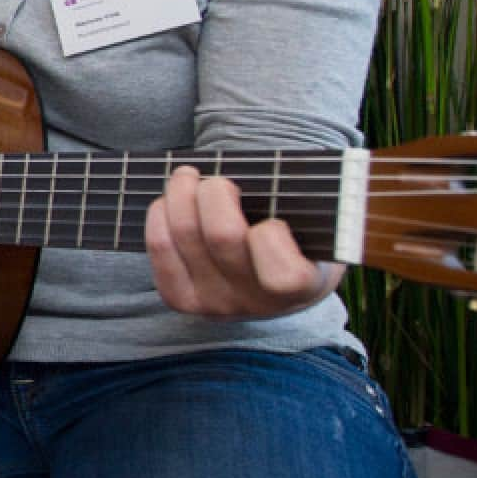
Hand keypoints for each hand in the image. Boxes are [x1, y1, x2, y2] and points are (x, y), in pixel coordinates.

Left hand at [145, 165, 341, 320]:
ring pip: (184, 235)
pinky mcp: (182, 299)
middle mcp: (256, 302)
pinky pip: (160, 249)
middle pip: (221, 236)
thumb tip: (263, 173)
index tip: (273, 220)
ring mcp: (216, 304)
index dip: (272, 236)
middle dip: (215, 192)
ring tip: (187, 177)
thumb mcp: (317, 227)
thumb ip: (301, 206)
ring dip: (180, 193)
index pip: (284, 274)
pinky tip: (168, 201)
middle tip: (219, 180)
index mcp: (300, 288)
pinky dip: (160, 215)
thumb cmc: (296, 238)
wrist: (273, 283)